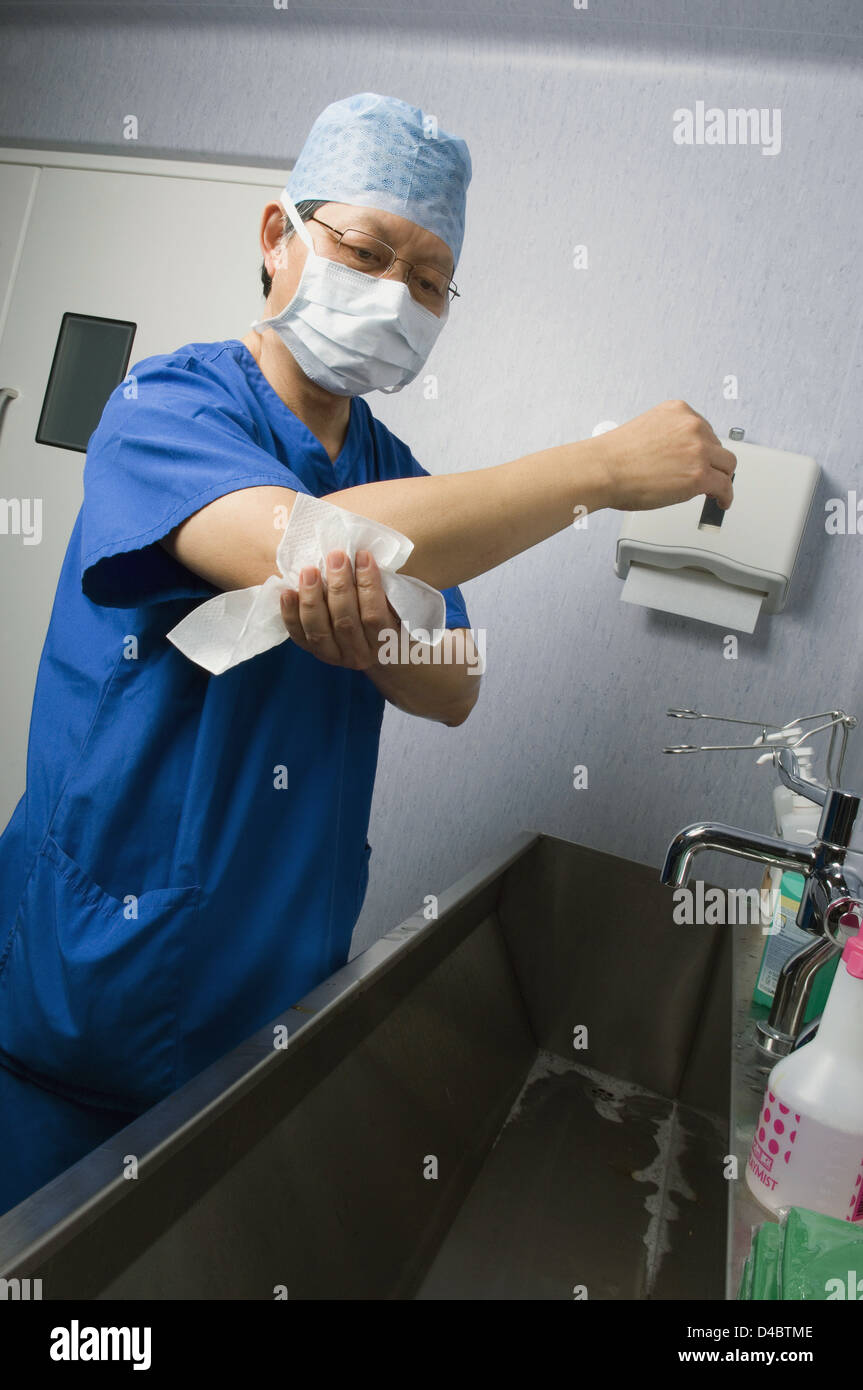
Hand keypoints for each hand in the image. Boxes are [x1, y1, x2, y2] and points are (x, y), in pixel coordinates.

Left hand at [279, 549, 398, 668]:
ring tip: (309, 571)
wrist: (384, 654)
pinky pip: (299, 636)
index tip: (363, 556)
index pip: (374, 615)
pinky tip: (287, 592)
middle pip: (345, 622)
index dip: (368, 584)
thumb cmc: (393, 621)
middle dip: (339, 586)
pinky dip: (291, 614)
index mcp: (385, 643)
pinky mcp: (316, 653)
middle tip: (335, 557)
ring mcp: (335, 657)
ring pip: (319, 631)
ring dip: (312, 598)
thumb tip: (365, 557)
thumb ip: (386, 590)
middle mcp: (360, 654)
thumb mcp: (398, 609)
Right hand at [594, 399, 737, 511]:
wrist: (603, 470)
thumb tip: (678, 458)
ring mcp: (698, 450)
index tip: (700, 458)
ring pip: (726, 465)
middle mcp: (692, 426)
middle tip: (706, 475)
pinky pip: (725, 486)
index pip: (704, 429)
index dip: (703, 448)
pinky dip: (725, 496)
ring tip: (715, 490)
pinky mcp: (700, 475)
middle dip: (711, 462)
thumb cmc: (615, 456)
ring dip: (721, 478)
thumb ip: (669, 437)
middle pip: (717, 447)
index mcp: (678, 411)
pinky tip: (721, 501)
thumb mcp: (647, 430)